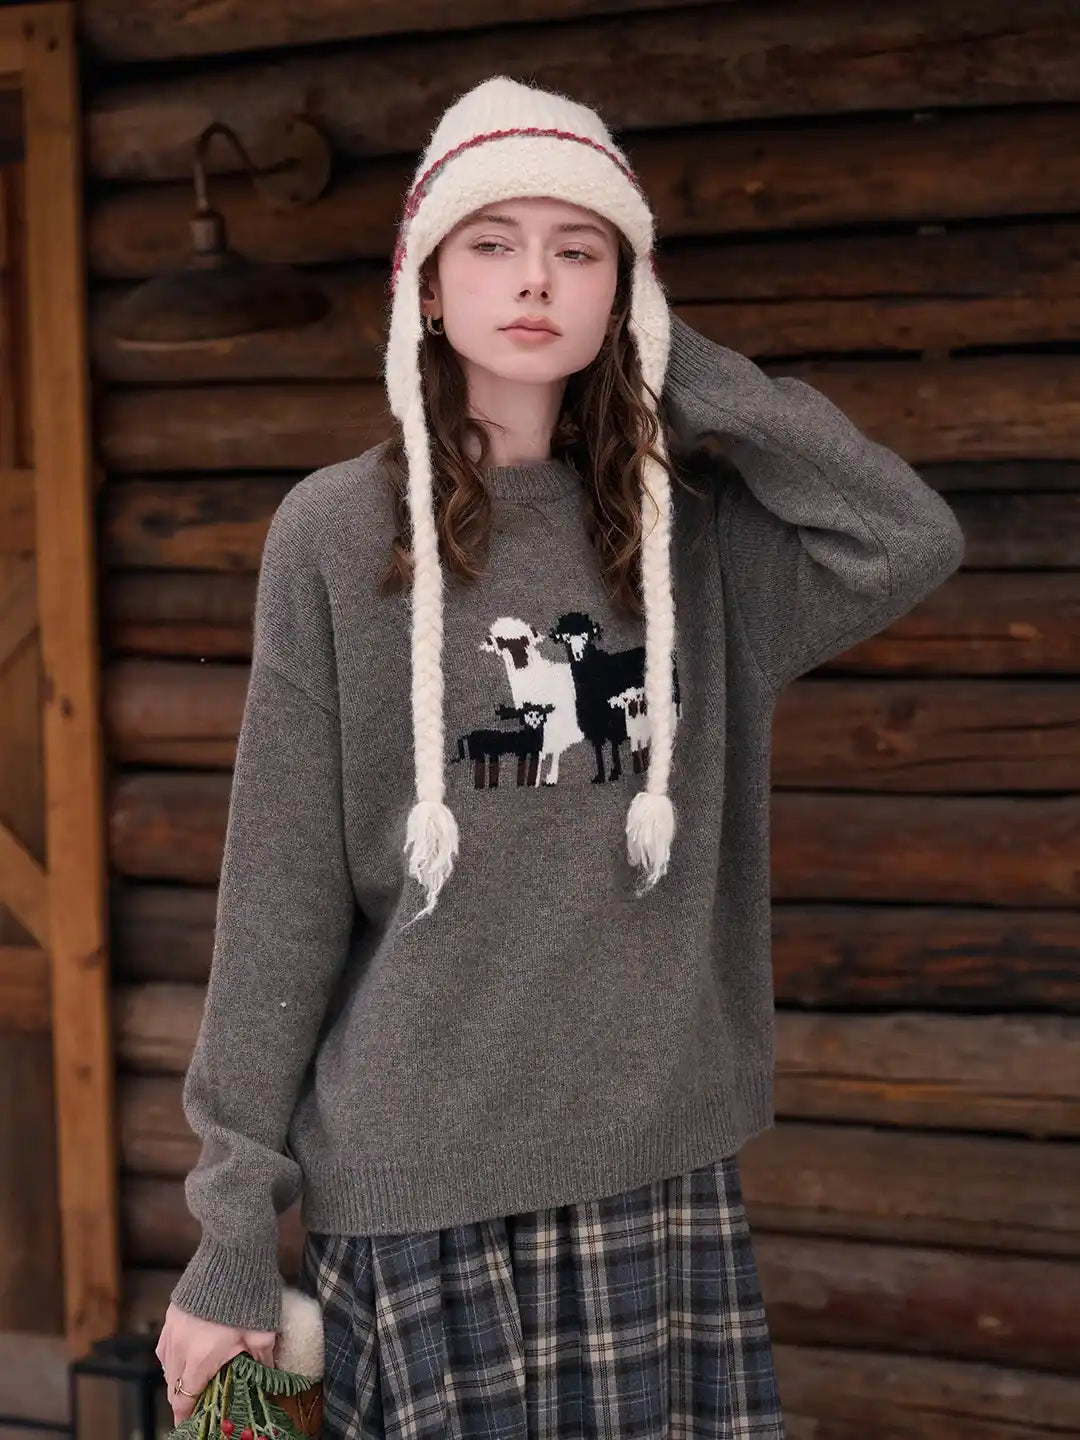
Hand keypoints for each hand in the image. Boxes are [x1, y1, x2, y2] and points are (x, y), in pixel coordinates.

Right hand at [156, 1302, 276, 1424]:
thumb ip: (262, 1361)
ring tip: (193, 1380)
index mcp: (200, 1358)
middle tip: (196, 1403)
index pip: (185, 1398)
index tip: (189, 1424)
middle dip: (182, 1398)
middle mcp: (180, 1347)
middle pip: (173, 1386)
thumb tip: (268, 1376)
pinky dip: (173, 1356)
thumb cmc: (249, 1296)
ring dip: (177, 1377)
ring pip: (166, 1366)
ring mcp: (172, 1329)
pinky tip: (186, 1354)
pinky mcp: (171, 1313)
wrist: (233, 1255)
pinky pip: (165, 1345)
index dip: (186, 1415)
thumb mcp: (262, 1334)